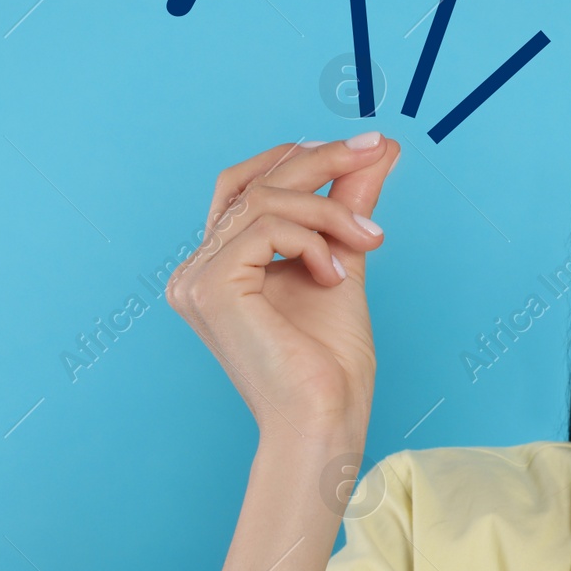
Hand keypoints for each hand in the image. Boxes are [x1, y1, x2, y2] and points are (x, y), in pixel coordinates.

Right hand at [166, 131, 399, 447]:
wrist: (325, 421)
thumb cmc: (330, 364)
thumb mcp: (343, 261)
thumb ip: (347, 205)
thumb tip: (375, 150)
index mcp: (219, 265)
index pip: (249, 185)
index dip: (301, 157)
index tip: (365, 148)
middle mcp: (196, 269)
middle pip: (255, 182)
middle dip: (322, 160)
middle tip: (375, 149)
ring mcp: (195, 278)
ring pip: (267, 200)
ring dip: (331, 210)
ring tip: (369, 240)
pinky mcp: (209, 288)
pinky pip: (267, 227)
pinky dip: (313, 238)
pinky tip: (334, 274)